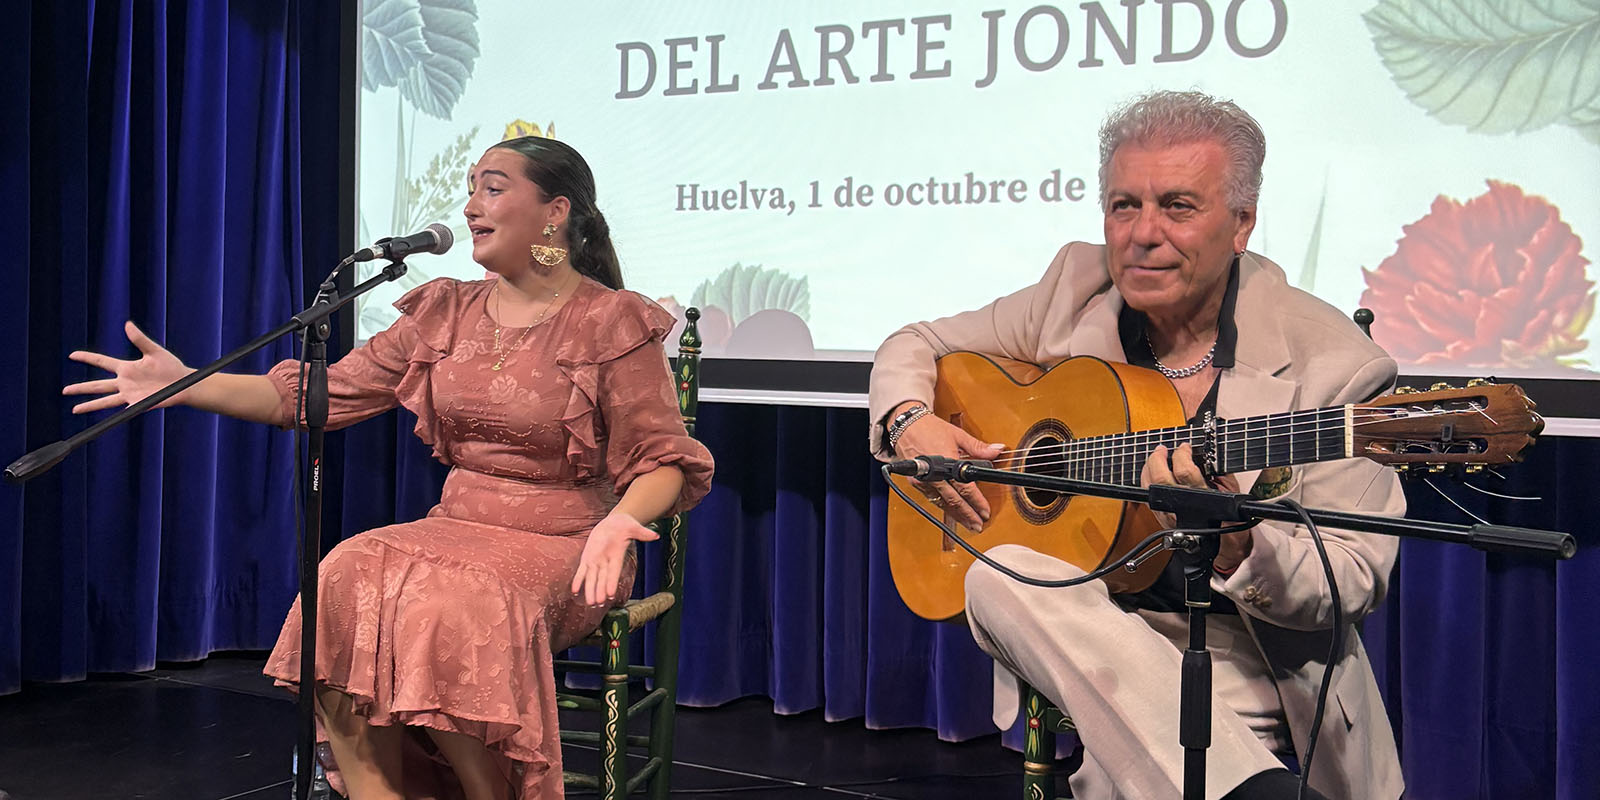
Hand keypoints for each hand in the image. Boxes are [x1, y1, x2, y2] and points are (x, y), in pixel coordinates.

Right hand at [62, 321, 193, 413]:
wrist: (185, 383)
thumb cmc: (171, 366)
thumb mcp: (154, 351)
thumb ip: (140, 339)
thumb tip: (127, 324)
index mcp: (126, 368)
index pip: (102, 361)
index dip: (87, 358)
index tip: (72, 355)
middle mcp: (125, 382)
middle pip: (97, 385)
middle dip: (81, 388)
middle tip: (64, 390)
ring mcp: (131, 394)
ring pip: (105, 400)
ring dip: (90, 405)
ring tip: (74, 410)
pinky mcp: (139, 404)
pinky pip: (124, 410)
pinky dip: (116, 414)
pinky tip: (104, 421)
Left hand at [571, 511, 658, 606]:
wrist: (614, 523)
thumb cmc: (625, 525)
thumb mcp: (633, 527)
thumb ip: (643, 533)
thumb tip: (655, 536)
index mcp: (617, 556)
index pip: (614, 572)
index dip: (612, 583)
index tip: (611, 595)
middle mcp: (606, 562)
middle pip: (602, 579)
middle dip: (600, 591)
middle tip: (599, 604)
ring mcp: (595, 561)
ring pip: (591, 578)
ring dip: (590, 590)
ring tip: (589, 604)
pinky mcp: (587, 558)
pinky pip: (581, 571)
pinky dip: (577, 580)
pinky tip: (574, 591)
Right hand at [891, 402, 1004, 530]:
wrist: (906, 426)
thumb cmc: (930, 428)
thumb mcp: (958, 435)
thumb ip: (978, 447)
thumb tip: (997, 450)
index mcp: (946, 462)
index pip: (965, 488)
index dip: (977, 502)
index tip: (985, 511)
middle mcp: (933, 474)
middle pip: (953, 500)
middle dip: (968, 515)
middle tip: (978, 525)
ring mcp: (923, 480)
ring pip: (942, 503)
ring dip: (956, 515)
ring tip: (968, 524)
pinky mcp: (916, 482)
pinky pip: (932, 498)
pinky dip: (943, 506)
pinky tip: (952, 512)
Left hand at [1140, 444, 1251, 573]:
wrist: (1221, 547)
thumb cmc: (1228, 522)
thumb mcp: (1232, 493)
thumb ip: (1219, 473)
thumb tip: (1206, 456)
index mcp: (1202, 499)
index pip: (1185, 471)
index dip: (1182, 454)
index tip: (1185, 447)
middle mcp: (1181, 507)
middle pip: (1160, 478)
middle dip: (1158, 458)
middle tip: (1162, 449)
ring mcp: (1168, 514)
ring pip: (1148, 487)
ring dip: (1148, 468)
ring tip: (1155, 457)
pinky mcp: (1161, 518)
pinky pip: (1147, 496)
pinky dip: (1146, 481)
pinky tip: (1151, 473)